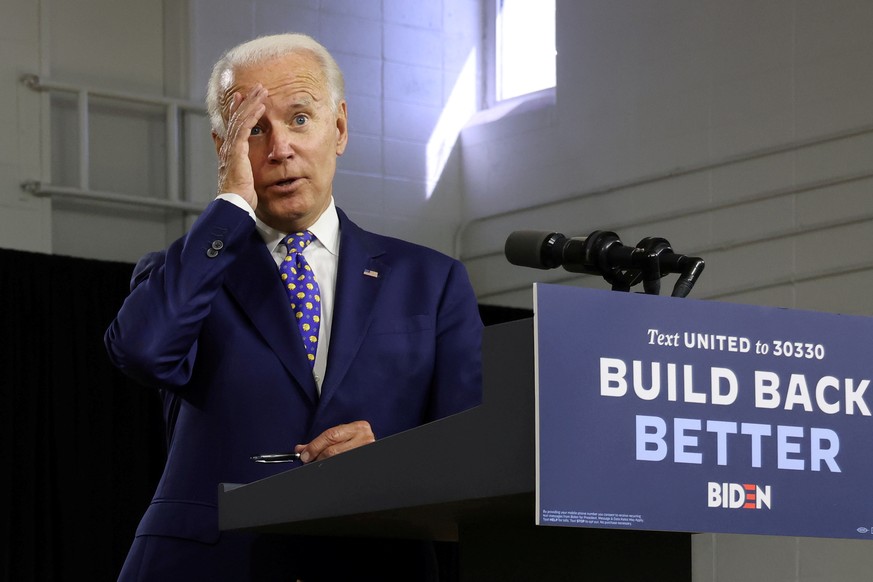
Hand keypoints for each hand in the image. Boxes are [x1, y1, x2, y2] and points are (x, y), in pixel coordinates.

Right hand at [214, 84, 266, 209]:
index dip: (235, 113)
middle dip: (245, 103)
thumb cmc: (240, 198)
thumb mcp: (242, 180)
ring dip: (251, 104)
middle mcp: (227, 148)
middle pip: (235, 119)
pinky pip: (244, 128)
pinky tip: (260, 106)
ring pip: (240, 120)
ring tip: (261, 91)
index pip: (232, 128)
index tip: (240, 100)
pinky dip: (252, 115)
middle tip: (254, 89)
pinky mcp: (236, 151)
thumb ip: (243, 169)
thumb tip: (245, 167)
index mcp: (228, 154)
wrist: (233, 205)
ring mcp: (231, 149)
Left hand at [294, 420, 375, 462]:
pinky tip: (326, 465)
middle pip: (333, 451)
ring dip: (322, 463)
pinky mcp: (363, 460)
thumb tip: (300, 449)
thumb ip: (321, 441)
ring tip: (316, 463)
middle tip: (308, 461)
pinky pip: (341, 465)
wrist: (369, 443)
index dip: (315, 446)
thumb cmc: (353, 439)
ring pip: (336, 460)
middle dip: (317, 457)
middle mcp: (364, 438)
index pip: (331, 436)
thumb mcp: (340, 435)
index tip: (304, 454)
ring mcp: (365, 450)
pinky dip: (330, 466)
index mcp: (358, 427)